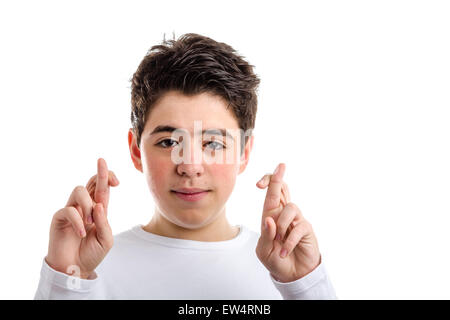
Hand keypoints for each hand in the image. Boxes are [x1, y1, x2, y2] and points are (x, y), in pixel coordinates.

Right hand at [45, 158, 118, 278]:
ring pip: (79, 190)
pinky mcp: (59, 218)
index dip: (108, 178)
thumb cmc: (91, 254)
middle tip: (104, 166)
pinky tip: (82, 233)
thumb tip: (99, 205)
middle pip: (91, 182)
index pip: (103, 188)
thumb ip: (105, 223)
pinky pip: (69, 210)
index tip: (117, 181)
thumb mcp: (106, 240)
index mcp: (99, 210)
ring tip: (90, 222)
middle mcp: (85, 206)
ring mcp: (71, 210)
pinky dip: (78, 221)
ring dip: (88, 204)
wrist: (75, 270)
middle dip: (100, 173)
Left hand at [255, 163, 320, 282]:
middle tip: (281, 167)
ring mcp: (296, 220)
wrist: (292, 276)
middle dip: (278, 178)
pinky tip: (284, 252)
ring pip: (290, 208)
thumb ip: (266, 236)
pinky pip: (298, 227)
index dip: (268, 182)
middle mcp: (283, 215)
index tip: (259, 182)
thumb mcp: (264, 250)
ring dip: (282, 225)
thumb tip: (270, 220)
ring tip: (278, 242)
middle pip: (283, 189)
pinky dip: (289, 241)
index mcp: (270, 216)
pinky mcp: (306, 229)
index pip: (270, 194)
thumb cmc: (276, 260)